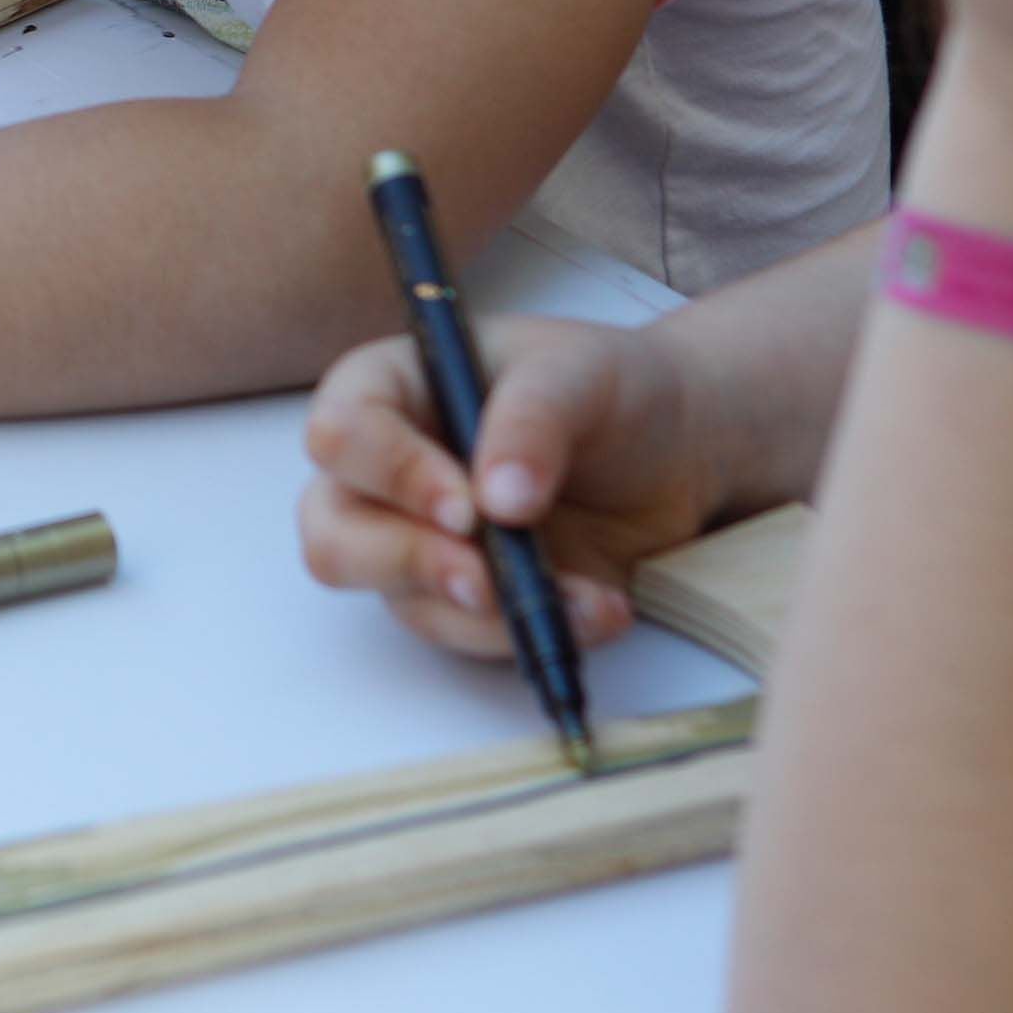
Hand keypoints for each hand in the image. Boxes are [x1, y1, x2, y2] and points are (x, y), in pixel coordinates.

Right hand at [300, 317, 718, 661]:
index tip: (468, 508)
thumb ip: (535, 419)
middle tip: (486, 582)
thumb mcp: (583, 375)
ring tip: (583, 599)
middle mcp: (387, 472)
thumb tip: (499, 500)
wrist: (678, 452)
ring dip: (488, 617)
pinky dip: (531, 636)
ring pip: (399, 600)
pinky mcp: (465, 600)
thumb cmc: (615, 390)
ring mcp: (420, 542)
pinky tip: (598, 608)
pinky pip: (469, 637)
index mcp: (394, 389)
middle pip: (333, 534)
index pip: (343, 433)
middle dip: (409, 564)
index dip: (392, 476)